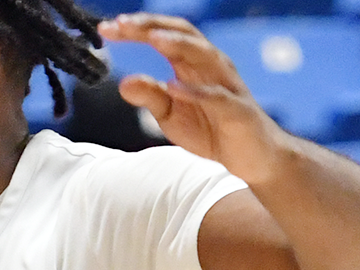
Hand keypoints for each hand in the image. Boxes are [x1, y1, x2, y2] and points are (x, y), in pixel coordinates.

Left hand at [100, 14, 292, 185]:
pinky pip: (217, 97)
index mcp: (193, 65)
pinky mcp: (238, 111)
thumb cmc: (211, 129)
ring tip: (153, 39)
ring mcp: (227, 86)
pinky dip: (196, 90)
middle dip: (153, 26)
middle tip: (121, 22)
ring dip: (179, 45)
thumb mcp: (169, 115)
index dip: (139, 29)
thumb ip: (149, 96)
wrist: (253, 157)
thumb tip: (123, 82)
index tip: (107, 27)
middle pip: (184, 35)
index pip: (166, 36)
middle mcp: (212, 67)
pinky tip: (174, 86)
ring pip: (206, 56)